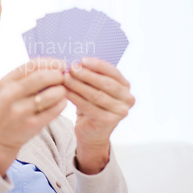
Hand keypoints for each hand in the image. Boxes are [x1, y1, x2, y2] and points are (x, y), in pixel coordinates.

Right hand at [0, 57, 67, 177]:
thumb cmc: (5, 111)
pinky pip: (54, 110)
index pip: (32, 65)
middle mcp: (11, 95)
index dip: (50, 63)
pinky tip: (61, 102)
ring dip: (62, 90)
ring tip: (62, 91)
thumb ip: (24, 79)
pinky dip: (62, 103)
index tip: (61, 65)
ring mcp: (21, 111)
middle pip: (42, 77)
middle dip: (58, 75)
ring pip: (51, 94)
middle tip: (64, 78)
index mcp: (5, 82)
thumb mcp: (6, 90)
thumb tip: (52, 67)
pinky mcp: (31, 125)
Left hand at [63, 57, 134, 173]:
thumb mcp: (94, 88)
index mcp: (125, 86)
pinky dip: (76, 98)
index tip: (82, 60)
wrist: (92, 132)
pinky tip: (65, 92)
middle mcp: (127, 99)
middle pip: (105, 83)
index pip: (113, 72)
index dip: (98, 65)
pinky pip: (89, 107)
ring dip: (79, 85)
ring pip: (96, 95)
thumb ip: (91, 76)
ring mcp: (120, 112)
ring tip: (65, 78)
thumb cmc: (92, 105)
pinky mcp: (109, 121)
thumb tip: (76, 62)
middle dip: (87, 74)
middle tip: (72, 68)